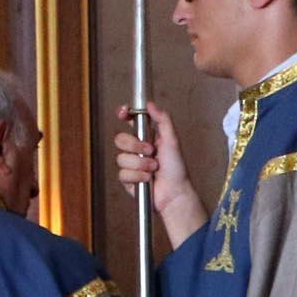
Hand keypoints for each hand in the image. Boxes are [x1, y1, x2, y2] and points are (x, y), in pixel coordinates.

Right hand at [112, 104, 207, 246]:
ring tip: (153, 169)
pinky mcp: (127, 179)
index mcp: (146, 137)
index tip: (124, 112)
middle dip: (135, 146)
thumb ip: (163, 120)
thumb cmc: (176, 168)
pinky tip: (148, 179)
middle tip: (150, 151)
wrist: (174, 192)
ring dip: (140, 164)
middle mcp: (136, 150)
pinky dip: (138, 177)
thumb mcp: (172, 141)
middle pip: (120, 139)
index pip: (129, 122)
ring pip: (121, 158)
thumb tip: (151, 105)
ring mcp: (130, 164)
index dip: (124, 115)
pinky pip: (123, 174)